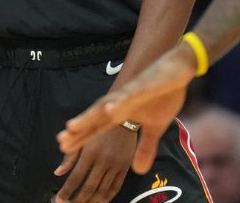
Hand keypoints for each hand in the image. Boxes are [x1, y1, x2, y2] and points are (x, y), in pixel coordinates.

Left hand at [54, 125, 136, 202]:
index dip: (66, 192)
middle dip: (77, 201)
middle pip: (88, 188)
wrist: (125, 119)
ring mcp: (115, 165)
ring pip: (102, 191)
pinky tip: (99, 202)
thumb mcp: (83, 137)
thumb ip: (70, 156)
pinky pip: (115, 188)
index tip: (59, 200)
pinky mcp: (125, 168)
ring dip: (91, 202)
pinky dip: (106, 198)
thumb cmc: (101, 127)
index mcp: (90, 152)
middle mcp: (103, 161)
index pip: (75, 178)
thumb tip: (58, 172)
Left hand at [58, 43, 197, 174]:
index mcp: (123, 112)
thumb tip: (138, 171)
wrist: (178, 68)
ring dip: (91, 115)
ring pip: (108, 104)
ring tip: (73, 126)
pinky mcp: (145, 85)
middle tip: (61, 140)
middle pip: (96, 116)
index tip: (64, 148)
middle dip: (80, 128)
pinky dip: (120, 101)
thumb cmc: (165, 95)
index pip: (98, 127)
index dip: (82, 136)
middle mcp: (122, 102)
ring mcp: (132, 93)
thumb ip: (145, 147)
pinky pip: (131, 94)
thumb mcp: (156, 127)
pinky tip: (109, 109)